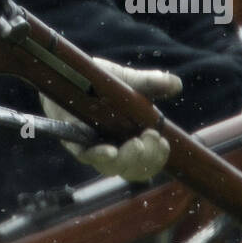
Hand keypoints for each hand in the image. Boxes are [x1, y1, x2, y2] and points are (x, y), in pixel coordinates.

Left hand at [40, 59, 182, 181]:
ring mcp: (93, 147)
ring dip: (127, 160)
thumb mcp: (127, 80)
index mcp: (131, 138)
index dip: (158, 158)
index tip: (163, 142)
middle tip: (150, 138)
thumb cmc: (98, 81)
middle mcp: (114, 148)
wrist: (65, 72)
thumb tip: (176, 84)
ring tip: (135, 144)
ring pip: (113, 168)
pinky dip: (100, 156)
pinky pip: (87, 156)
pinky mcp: (73, 141)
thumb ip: (150, 83)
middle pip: (133, 170)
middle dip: (147, 160)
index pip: (149, 162)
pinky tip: (109, 151)